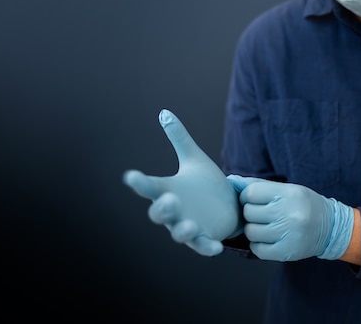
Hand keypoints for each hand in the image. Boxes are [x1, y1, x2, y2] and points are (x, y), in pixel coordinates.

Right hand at [123, 109, 241, 255]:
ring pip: (180, 233)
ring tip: (191, 225)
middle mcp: (175, 211)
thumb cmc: (206, 184)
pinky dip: (208, 247)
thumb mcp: (194, 159)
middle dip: (163, 208)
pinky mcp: (206, 238)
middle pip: (159, 214)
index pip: (149, 187)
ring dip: (183, 230)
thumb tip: (165, 113)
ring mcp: (189, 227)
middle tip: (170, 199)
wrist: (229, 205)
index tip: (131, 176)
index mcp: (168, 191)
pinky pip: (204, 246)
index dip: (139, 182)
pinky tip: (217, 247)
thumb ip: (179, 139)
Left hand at [227, 175, 353, 261]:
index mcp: (289, 194)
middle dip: (250, 213)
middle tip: (262, 214)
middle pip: (249, 212)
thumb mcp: (286, 189)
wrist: (331, 228)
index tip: (253, 200)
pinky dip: (258, 245)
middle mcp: (289, 214)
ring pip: (251, 232)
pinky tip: (268, 239)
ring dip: (253, 229)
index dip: (246, 197)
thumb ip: (258, 185)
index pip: (251, 193)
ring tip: (265, 226)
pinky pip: (257, 249)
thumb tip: (231, 181)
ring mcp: (288, 234)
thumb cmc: (303, 205)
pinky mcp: (287, 252)